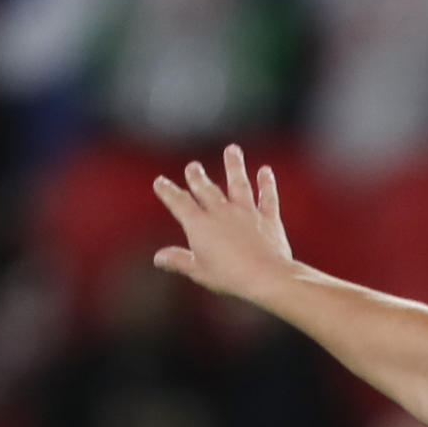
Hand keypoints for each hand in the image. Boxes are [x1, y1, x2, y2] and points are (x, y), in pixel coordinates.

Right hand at [151, 144, 293, 302]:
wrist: (266, 277)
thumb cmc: (230, 277)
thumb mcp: (199, 271)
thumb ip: (178, 261)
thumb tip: (158, 258)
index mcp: (200, 224)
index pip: (179, 202)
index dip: (168, 191)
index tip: (161, 182)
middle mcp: (222, 213)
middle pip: (206, 189)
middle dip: (198, 176)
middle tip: (193, 166)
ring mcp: (246, 213)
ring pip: (238, 184)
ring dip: (234, 166)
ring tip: (233, 150)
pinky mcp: (269, 219)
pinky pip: (268, 197)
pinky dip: (267, 183)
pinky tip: (265, 170)